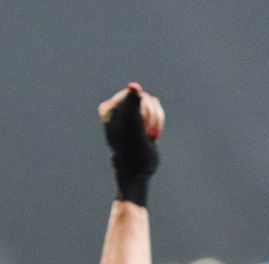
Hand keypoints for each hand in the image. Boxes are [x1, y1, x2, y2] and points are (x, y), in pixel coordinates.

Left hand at [100, 83, 163, 204]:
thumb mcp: (133, 126)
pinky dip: (158, 123)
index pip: (133, 96)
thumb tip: (134, 86)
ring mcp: (131, 113)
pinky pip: (156, 110)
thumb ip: (133, 104)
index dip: (140, 111)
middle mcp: (119, 108)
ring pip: (152, 102)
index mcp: (110, 108)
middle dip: (149, 117)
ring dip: (155, 121)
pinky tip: (152, 135)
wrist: (137, 172)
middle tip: (145, 134)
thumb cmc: (132, 151)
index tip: (138, 129)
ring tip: (149, 135)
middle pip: (144, 98)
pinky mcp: (143, 119)